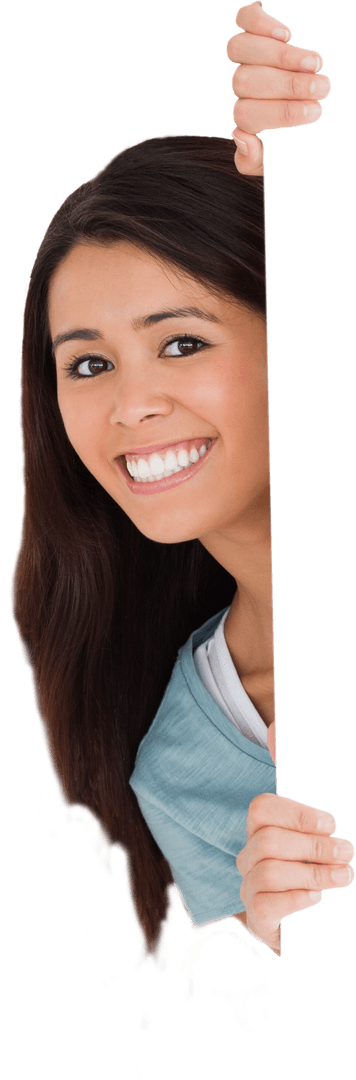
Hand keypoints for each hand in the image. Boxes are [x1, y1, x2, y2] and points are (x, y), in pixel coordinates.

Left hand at [226, 1, 331, 175]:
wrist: (312, 106)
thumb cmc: (299, 136)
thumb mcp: (278, 159)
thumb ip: (256, 161)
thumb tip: (242, 137)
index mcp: (247, 117)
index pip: (246, 115)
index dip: (280, 113)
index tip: (315, 112)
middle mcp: (243, 87)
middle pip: (244, 82)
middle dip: (287, 85)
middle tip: (322, 88)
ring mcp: (247, 57)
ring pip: (240, 51)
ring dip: (279, 56)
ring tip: (315, 63)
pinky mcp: (257, 30)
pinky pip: (245, 20)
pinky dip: (260, 23)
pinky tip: (285, 34)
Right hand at [234, 793, 354, 954]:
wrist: (293, 929)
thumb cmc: (307, 879)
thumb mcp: (312, 853)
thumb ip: (320, 841)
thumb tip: (341, 846)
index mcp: (259, 832)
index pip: (262, 809)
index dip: (296, 813)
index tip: (330, 825)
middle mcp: (249, 857)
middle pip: (268, 840)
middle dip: (313, 845)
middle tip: (345, 852)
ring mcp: (249, 887)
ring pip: (269, 872)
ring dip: (312, 873)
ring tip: (342, 876)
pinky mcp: (255, 916)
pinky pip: (266, 904)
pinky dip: (295, 899)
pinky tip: (316, 897)